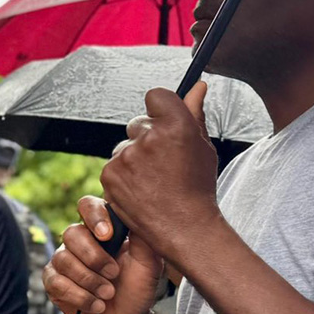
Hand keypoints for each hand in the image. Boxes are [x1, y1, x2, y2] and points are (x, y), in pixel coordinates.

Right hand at [45, 199, 163, 313]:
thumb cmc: (137, 287)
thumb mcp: (148, 263)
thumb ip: (143, 239)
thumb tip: (137, 212)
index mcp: (101, 228)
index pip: (87, 206)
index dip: (94, 217)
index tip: (108, 236)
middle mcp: (79, 240)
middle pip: (71, 233)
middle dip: (94, 257)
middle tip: (114, 274)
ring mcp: (63, 260)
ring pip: (63, 260)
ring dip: (89, 281)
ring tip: (108, 294)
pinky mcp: (53, 282)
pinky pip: (56, 282)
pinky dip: (79, 296)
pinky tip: (97, 305)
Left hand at [99, 82, 220, 263]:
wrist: (184, 227)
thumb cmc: (198, 187)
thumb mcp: (203, 148)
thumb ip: (194, 113)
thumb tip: (198, 86)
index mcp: (175, 125)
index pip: (156, 95)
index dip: (161, 108)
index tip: (165, 121)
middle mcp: (148, 137)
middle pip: (138, 122)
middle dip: (148, 136)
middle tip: (164, 162)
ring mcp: (126, 156)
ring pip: (125, 145)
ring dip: (134, 157)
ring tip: (154, 180)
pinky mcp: (110, 174)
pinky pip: (114, 165)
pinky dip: (124, 175)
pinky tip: (141, 189)